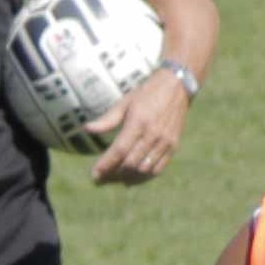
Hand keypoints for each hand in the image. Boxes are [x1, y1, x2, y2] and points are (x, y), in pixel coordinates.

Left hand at [89, 70, 190, 185]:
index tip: (95, 175)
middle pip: (130, 163)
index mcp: (138, 121)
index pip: (119, 150)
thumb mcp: (125, 102)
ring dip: (129, 177)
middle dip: (114, 174)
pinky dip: (145, 176)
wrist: (177, 86)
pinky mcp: (173, 146)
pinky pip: (158, 168)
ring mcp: (165, 141)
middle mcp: (152, 134)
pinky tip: (134, 176)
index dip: (106, 165)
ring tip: (117, 179)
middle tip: (103, 178)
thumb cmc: (147, 93)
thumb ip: (107, 119)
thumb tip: (87, 129)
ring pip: (144, 169)